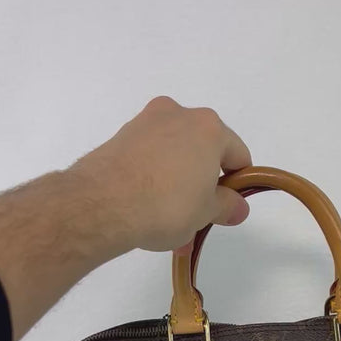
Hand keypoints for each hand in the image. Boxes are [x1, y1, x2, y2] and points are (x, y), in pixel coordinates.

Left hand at [68, 95, 251, 255]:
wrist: (102, 204)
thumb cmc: (166, 205)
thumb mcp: (205, 213)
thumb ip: (226, 206)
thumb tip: (238, 206)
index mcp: (209, 127)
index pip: (237, 155)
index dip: (236, 184)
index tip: (226, 208)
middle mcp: (179, 114)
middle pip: (202, 153)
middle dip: (202, 187)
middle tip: (196, 220)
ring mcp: (146, 122)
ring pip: (173, 156)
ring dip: (176, 187)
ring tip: (168, 226)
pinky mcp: (121, 136)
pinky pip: (149, 158)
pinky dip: (153, 180)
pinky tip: (146, 211)